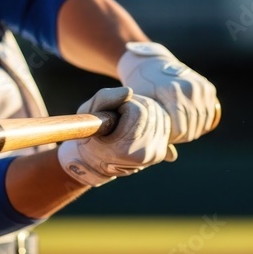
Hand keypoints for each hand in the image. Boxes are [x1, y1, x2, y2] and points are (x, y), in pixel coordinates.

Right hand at [57, 87, 176, 186]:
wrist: (95, 162)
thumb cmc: (89, 135)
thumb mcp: (87, 115)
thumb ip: (104, 99)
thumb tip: (129, 91)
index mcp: (126, 149)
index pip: (138, 111)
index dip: (125, 105)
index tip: (114, 113)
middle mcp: (145, 154)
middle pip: (151, 110)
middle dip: (136, 105)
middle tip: (121, 114)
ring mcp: (155, 154)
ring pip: (160, 114)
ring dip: (145, 110)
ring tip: (127, 120)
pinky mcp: (160, 152)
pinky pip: (165, 122)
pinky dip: (153, 118)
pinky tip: (138, 125)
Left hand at [117, 42, 220, 143]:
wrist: (150, 63)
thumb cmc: (141, 88)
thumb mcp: (143, 107)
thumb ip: (155, 131)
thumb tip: (171, 157)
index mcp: (172, 92)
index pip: (180, 129)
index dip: (172, 138)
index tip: (162, 136)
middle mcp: (190, 88)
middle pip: (192, 127)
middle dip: (181, 136)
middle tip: (170, 135)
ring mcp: (201, 87)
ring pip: (202, 122)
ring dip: (192, 130)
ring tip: (178, 129)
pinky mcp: (207, 87)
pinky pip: (209, 113)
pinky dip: (202, 122)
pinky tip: (190, 123)